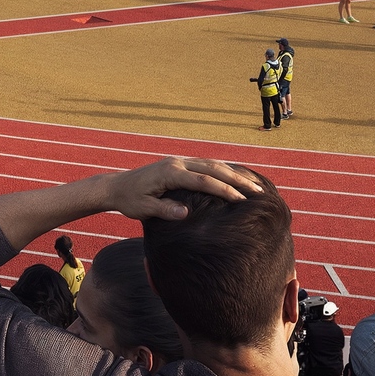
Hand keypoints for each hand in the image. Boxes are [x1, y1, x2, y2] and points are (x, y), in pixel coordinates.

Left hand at [97, 156, 262, 219]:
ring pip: (212, 164)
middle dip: (237, 179)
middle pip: (213, 168)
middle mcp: (177, 163)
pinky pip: (206, 165)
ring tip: (254, 185)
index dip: (224, 190)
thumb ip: (164, 210)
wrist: (116, 187)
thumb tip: (185, 213)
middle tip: (258, 191)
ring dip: (234, 173)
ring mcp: (179, 162)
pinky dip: (223, 170)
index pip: (203, 180)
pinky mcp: (179, 165)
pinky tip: (236, 178)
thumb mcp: (143, 209)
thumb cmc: (129, 201)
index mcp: (170, 173)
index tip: (242, 201)